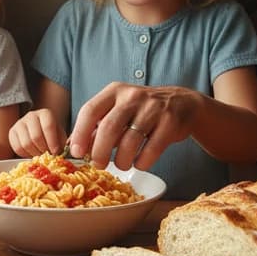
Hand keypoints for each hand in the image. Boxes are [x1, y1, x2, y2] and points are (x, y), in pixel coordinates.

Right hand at [9, 109, 65, 156]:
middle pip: (36, 137)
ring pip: (26, 144)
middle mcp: (31, 115)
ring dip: (34, 153)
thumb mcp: (60, 136)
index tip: (55, 152)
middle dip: (43, 150)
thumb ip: (61, 143)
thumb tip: (59, 153)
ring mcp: (20, 123)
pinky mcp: (12, 132)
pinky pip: (17, 148)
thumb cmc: (52, 135)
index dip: (52, 141)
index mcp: (45, 113)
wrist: (39, 130)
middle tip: (47, 155)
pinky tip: (31, 153)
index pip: (48, 126)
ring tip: (40, 154)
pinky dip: (25, 154)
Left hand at [67, 82, 200, 171]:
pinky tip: (139, 163)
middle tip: (98, 164)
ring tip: (121, 165)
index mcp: (114, 91)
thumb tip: (74, 148)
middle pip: (109, 127)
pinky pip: (152, 148)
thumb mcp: (118, 110)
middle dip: (99, 151)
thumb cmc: (142, 111)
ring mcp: (153, 108)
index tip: (76, 152)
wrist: (183, 103)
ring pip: (130, 140)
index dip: (80, 133)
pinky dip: (143, 161)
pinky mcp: (170, 122)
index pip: (90, 110)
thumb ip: (98, 125)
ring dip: (122, 160)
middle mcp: (132, 96)